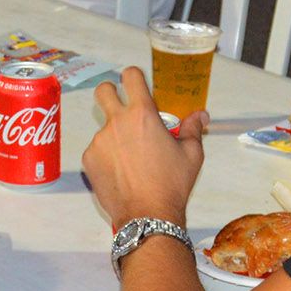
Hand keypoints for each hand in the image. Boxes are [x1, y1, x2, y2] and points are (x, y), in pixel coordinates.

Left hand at [83, 67, 207, 225]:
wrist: (147, 215)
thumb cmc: (171, 184)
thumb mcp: (191, 154)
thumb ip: (193, 129)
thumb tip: (200, 115)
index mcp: (142, 114)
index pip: (131, 76)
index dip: (133, 76)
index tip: (136, 83)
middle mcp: (117, 122)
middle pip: (103, 91)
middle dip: (110, 92)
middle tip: (122, 106)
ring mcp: (99, 141)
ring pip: (104, 127)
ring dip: (115, 135)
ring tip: (131, 158)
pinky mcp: (89, 159)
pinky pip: (97, 150)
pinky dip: (106, 156)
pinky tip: (121, 172)